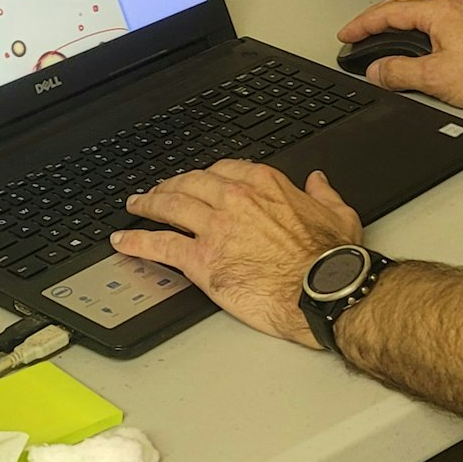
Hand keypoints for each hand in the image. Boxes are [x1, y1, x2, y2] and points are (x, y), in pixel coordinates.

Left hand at [111, 161, 361, 345]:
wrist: (322, 291)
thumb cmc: (331, 259)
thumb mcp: (338, 214)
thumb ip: (323, 194)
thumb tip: (317, 182)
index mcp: (265, 185)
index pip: (224, 170)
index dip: (206, 175)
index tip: (199, 181)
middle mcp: (235, 199)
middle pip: (190, 183)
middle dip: (170, 185)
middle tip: (157, 190)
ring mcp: (215, 228)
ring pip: (170, 206)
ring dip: (148, 204)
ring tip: (135, 206)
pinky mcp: (201, 260)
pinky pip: (160, 244)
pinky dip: (137, 241)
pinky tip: (124, 241)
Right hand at [338, 0, 462, 110]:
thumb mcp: (436, 78)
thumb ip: (400, 73)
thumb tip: (377, 71)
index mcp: (440, 13)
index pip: (389, 12)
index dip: (363, 24)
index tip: (347, 35)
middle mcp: (455, 8)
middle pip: (405, 5)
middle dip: (378, 19)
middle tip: (360, 34)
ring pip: (424, 12)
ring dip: (400, 23)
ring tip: (385, 40)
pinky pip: (440, 22)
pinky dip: (420, 30)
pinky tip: (421, 46)